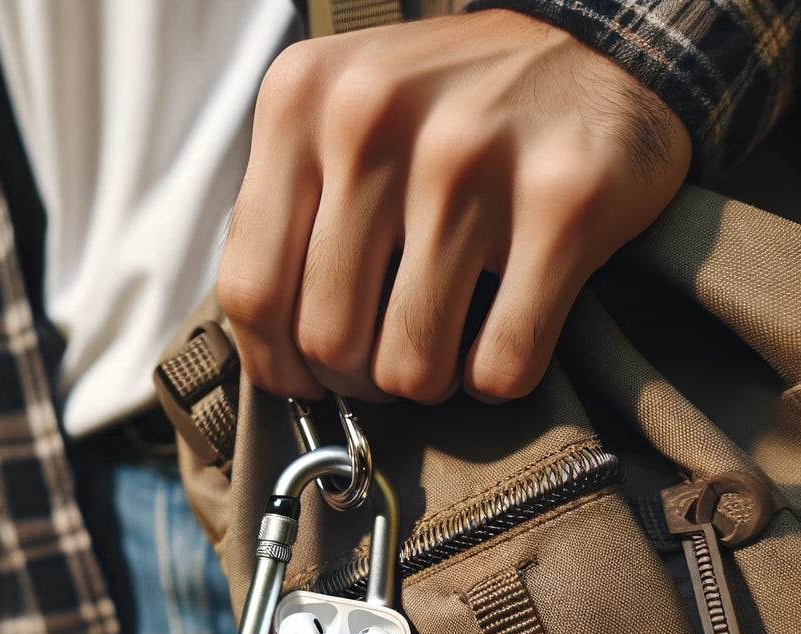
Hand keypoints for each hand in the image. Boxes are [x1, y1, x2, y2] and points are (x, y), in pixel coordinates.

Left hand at [219, 10, 690, 403]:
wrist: (592, 43)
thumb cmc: (445, 111)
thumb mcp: (335, 123)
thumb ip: (286, 216)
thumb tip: (270, 353)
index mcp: (299, 105)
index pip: (250, 292)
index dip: (276, 366)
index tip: (306, 381)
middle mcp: (374, 120)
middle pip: (329, 340)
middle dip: (360, 378)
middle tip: (390, 358)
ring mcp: (469, 159)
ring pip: (411, 365)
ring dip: (428, 382)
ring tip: (445, 346)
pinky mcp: (565, 202)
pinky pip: (502, 363)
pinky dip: (496, 378)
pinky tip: (499, 342)